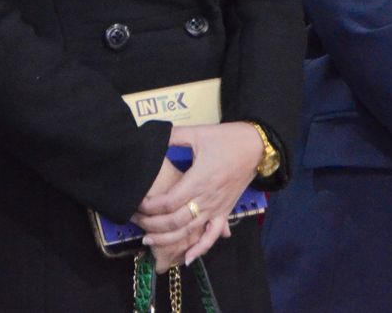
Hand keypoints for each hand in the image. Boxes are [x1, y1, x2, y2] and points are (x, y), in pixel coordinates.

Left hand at [134, 123, 262, 265]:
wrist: (256, 147)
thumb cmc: (226, 139)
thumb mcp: (197, 133)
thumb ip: (173, 135)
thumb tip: (154, 134)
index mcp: (197, 180)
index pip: (168, 202)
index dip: (150, 206)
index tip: (137, 203)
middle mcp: (206, 199)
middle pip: (175, 221)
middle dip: (152, 225)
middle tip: (136, 221)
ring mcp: (216, 208)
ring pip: (189, 232)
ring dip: (168, 239)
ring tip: (149, 241)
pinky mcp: (225, 212)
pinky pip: (213, 236)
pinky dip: (200, 249)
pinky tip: (187, 258)